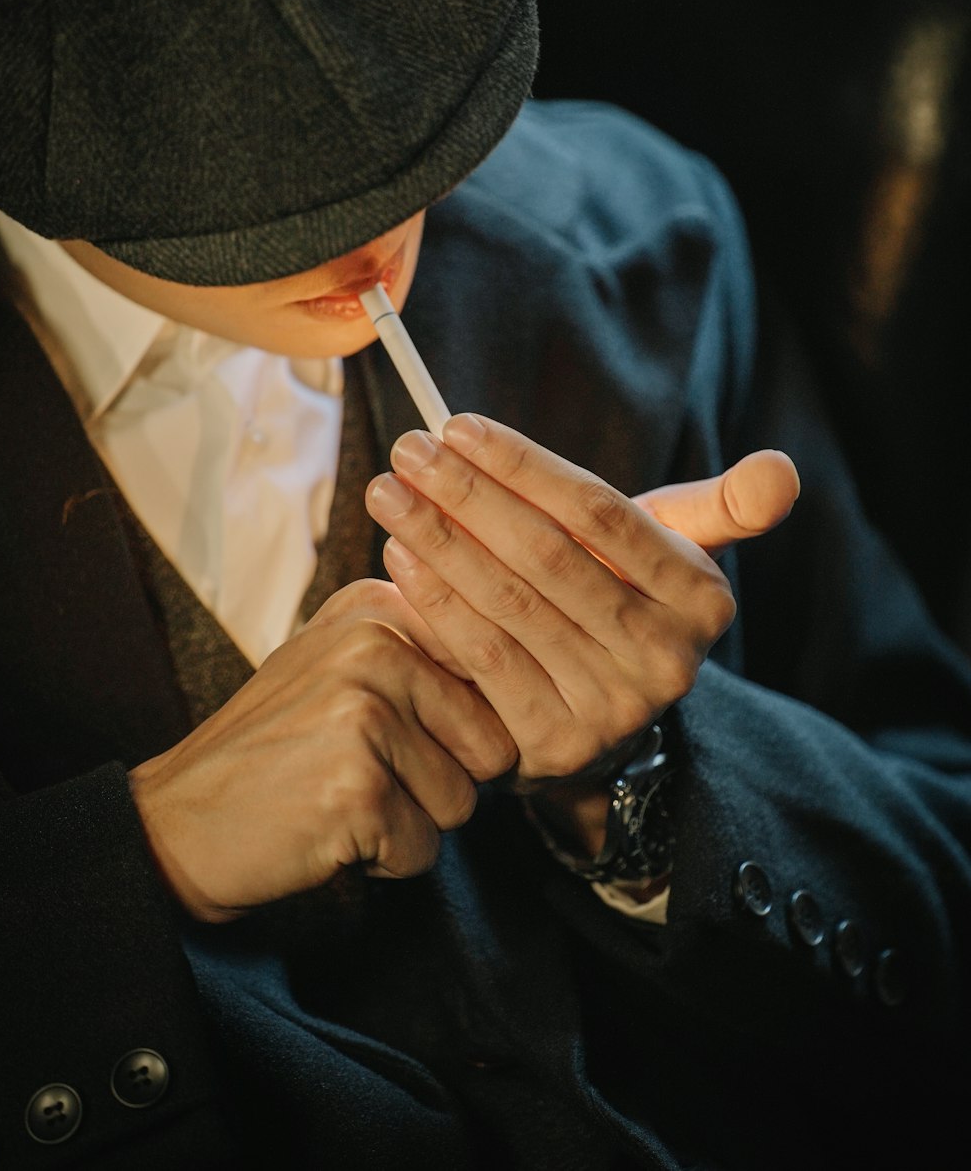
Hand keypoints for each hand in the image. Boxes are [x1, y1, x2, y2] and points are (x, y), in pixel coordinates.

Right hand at [129, 579, 515, 921]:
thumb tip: (527, 662)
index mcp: (377, 606)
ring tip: (342, 796)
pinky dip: (384, 859)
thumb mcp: (340, 662)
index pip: (491, 667)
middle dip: (442, 779)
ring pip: (464, 800)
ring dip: (412, 821)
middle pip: (491, 742)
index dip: (466, 724)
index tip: (407, 734)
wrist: (179, 819)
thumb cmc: (277, 747)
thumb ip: (423, 649)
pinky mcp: (358, 787)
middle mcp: (375, 645)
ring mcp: (365, 713)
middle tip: (363, 773)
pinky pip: (425, 848)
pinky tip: (327, 829)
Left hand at [366, 416, 793, 785]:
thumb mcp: (668, 552)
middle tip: (407, 451)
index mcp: (702, 598)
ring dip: (439, 540)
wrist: (593, 718)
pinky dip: (434, 603)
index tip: (457, 426)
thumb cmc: (617, 602)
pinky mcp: (554, 744)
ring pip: (509, 603)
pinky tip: (398, 558)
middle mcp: (668, 660)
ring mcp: (611, 708)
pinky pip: (483, 657)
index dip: (525, 466)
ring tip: (389, 493)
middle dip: (468, 495)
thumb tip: (782, 471)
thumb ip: (717, 506)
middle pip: (549, 555)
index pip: (601, 514)